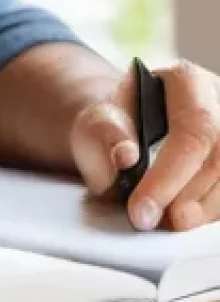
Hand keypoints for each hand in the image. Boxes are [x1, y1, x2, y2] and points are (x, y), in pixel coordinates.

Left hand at [71, 60, 219, 230]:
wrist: (127, 130)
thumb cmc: (114, 125)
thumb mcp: (95, 121)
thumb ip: (104, 134)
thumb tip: (126, 156)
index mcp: (187, 79)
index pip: (192, 130)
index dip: (169, 177)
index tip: (140, 210)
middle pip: (219, 158)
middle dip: (185, 198)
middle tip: (150, 221)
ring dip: (201, 210)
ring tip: (165, 222)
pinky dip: (210, 211)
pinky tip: (185, 217)